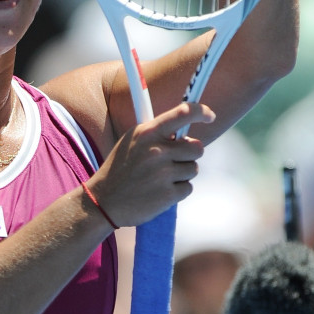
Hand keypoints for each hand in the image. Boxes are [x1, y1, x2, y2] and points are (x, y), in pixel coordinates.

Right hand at [88, 102, 215, 226]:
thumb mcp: (132, 142)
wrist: (104, 201)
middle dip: (190, 154)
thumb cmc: (120, 168)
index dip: (201, 112)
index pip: (182, 114)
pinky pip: (188, 187)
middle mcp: (157, 150)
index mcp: (147, 133)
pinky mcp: (168, 194)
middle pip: (197, 148)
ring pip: (193, 168)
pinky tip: (159, 192)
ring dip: (182, 174)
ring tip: (160, 178)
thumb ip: (157, 133)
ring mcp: (163, 173)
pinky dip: (178, 191)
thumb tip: (185, 129)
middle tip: (175, 160)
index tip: (209, 116)